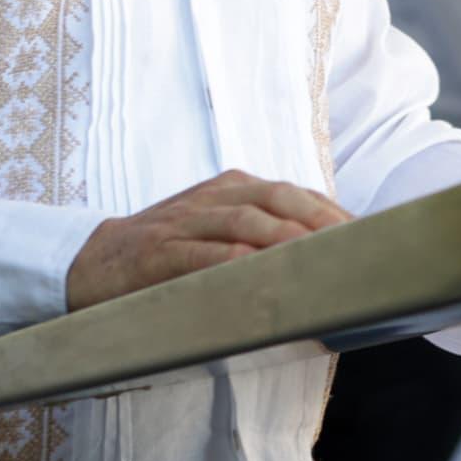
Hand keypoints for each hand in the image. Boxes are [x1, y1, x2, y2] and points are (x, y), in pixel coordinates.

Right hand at [65, 171, 345, 309]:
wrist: (91, 262)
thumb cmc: (167, 252)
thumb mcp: (215, 230)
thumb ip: (260, 236)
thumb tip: (322, 260)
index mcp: (232, 188)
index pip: (294, 192)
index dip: (332, 211)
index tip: (369, 234)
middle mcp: (213, 197)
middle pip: (277, 198)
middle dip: (320, 218)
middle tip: (356, 243)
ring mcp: (185, 222)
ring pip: (244, 221)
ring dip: (285, 237)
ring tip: (320, 256)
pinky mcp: (159, 252)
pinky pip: (201, 254)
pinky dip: (232, 261)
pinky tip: (258, 272)